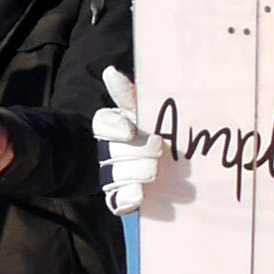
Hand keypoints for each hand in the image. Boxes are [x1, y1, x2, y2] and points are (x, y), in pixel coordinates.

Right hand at [93, 66, 162, 216]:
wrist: (170, 163)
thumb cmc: (153, 128)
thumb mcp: (142, 109)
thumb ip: (128, 94)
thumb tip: (110, 71)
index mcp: (113, 126)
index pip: (102, 123)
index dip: (114, 126)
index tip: (129, 128)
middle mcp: (110, 151)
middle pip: (115, 152)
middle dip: (137, 151)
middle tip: (159, 148)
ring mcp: (114, 176)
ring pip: (116, 176)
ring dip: (136, 173)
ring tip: (154, 173)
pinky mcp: (121, 197)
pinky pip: (117, 201)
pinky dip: (127, 199)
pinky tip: (138, 195)